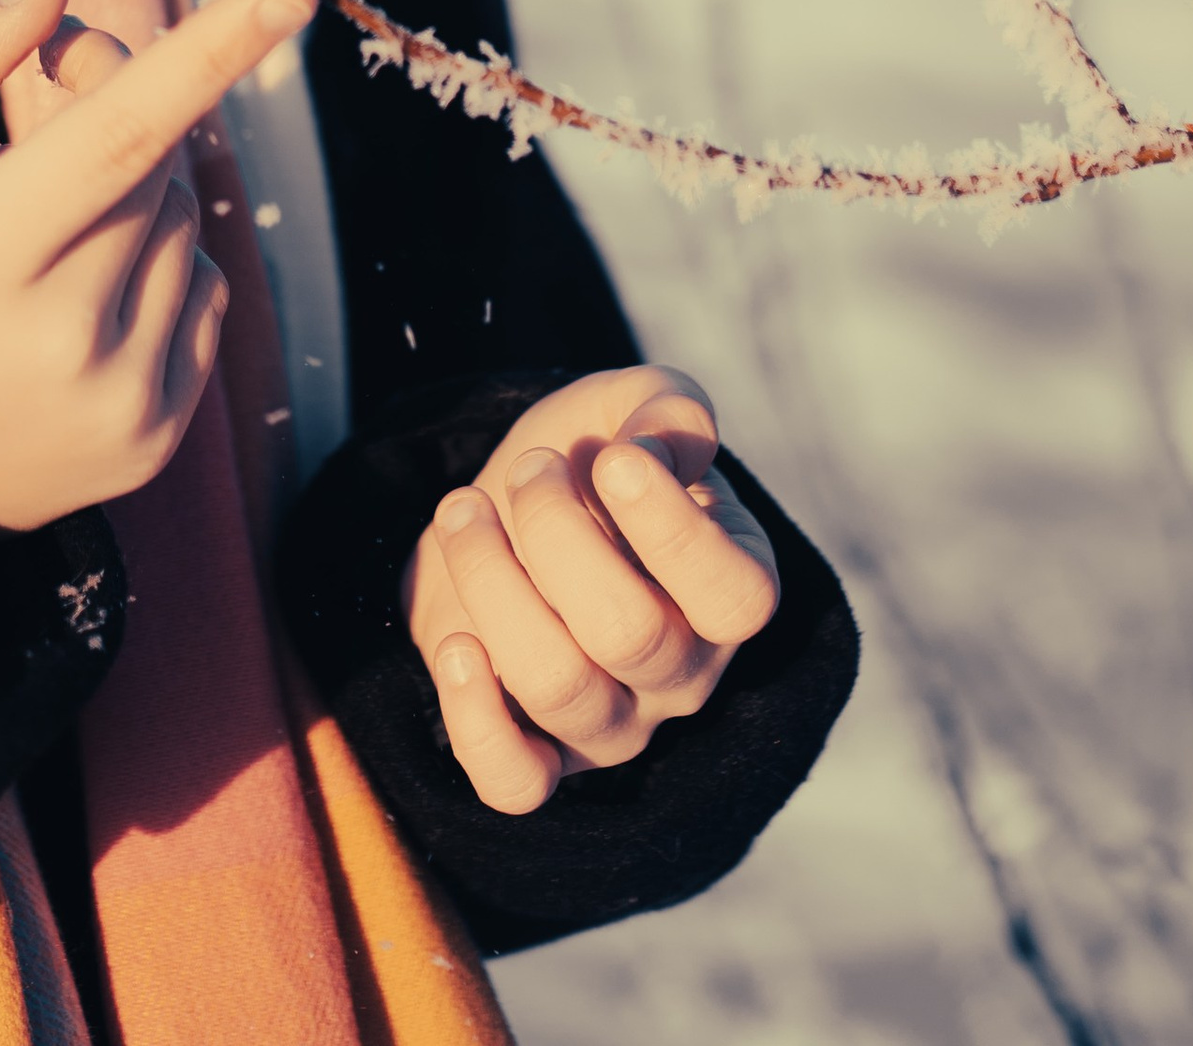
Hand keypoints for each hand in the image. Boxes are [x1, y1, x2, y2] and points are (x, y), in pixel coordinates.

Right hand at [0, 0, 317, 532]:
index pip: (117, 136)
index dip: (210, 54)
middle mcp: (62, 343)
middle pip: (154, 159)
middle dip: (117, 93)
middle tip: (52, 72)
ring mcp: (119, 401)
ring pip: (183, 219)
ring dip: (133, 186)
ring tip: (39, 224)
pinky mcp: (155, 439)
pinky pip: (204, 290)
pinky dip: (158, 261)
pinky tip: (74, 292)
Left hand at [401, 365, 780, 813]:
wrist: (513, 507)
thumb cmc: (592, 457)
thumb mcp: (634, 408)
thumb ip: (667, 409)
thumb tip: (663, 447)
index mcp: (730, 588)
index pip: (736, 597)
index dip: (672, 531)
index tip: (613, 457)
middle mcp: (684, 672)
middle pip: (629, 633)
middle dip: (557, 532)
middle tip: (530, 467)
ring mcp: (614, 725)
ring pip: (559, 686)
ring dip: (492, 582)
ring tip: (463, 509)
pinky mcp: (541, 756)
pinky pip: (516, 784)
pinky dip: (476, 719)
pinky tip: (457, 642)